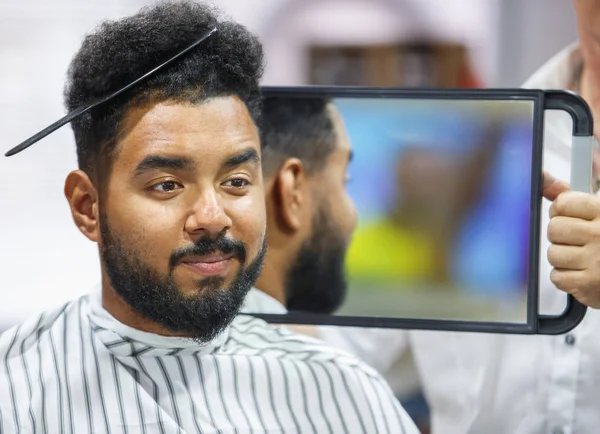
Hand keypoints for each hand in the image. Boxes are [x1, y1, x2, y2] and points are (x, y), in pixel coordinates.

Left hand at [544, 171, 599, 306]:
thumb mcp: (597, 212)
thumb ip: (568, 194)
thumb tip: (541, 177)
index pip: (563, 203)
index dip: (560, 211)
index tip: (568, 216)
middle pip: (554, 229)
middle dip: (560, 236)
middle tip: (577, 241)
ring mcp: (597, 260)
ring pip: (553, 254)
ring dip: (563, 259)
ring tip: (582, 259)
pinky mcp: (590, 284)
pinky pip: (557, 277)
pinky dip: (566, 278)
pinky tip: (583, 274)